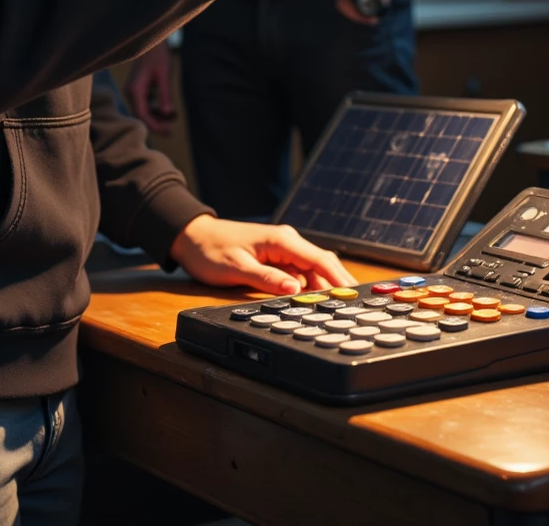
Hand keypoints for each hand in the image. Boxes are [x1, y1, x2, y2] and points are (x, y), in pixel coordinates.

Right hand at [125, 42, 175, 134]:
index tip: (168, 131)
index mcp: (135, 89)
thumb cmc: (158, 55)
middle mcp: (130, 92)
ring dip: (157, 117)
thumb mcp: (165, 75)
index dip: (155, 125)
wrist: (152, 40)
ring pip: (143, 111)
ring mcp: (132, 91)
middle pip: (141, 116)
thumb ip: (165, 95)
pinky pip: (145, 105)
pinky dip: (155, 109)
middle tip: (171, 130)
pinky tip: (168, 110)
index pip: (142, 115)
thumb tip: (168, 114)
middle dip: (157, 123)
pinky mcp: (137, 89)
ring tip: (174, 116)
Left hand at [169, 214, 353, 295]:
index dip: (338, 278)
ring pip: (312, 271)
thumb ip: (266, 278)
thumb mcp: (237, 268)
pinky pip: (300, 274)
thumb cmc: (211, 250)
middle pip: (322, 264)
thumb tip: (295, 289)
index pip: (319, 259)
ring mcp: (283, 250)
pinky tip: (314, 304)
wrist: (193, 237)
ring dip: (324, 289)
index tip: (354, 296)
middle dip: (338, 284)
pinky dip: (309, 288)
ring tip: (339, 311)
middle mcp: (287, 242)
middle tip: (355, 308)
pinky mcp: (277, 259)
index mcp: (282, 240)